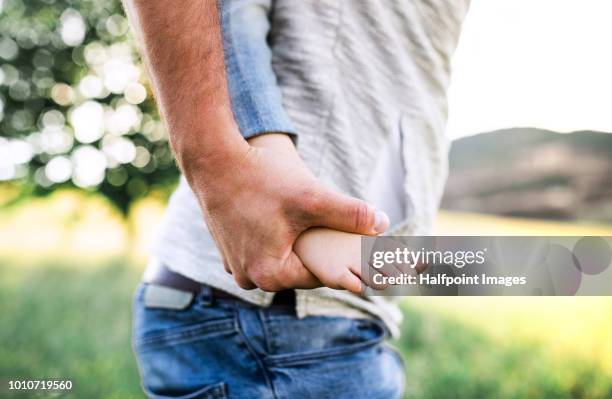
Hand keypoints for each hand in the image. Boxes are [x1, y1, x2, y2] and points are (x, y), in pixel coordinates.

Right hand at [186, 133, 389, 290]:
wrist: (213, 158)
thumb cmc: (259, 178)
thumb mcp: (311, 197)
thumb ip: (350, 214)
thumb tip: (382, 224)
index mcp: (269, 275)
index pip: (320, 275)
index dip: (344, 260)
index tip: (361, 248)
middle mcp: (248, 278)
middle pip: (299, 268)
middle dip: (320, 251)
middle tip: (341, 232)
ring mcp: (235, 264)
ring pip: (281, 258)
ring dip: (299, 243)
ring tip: (313, 222)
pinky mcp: (229, 248)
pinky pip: (263, 249)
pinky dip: (278, 238)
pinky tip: (288, 218)